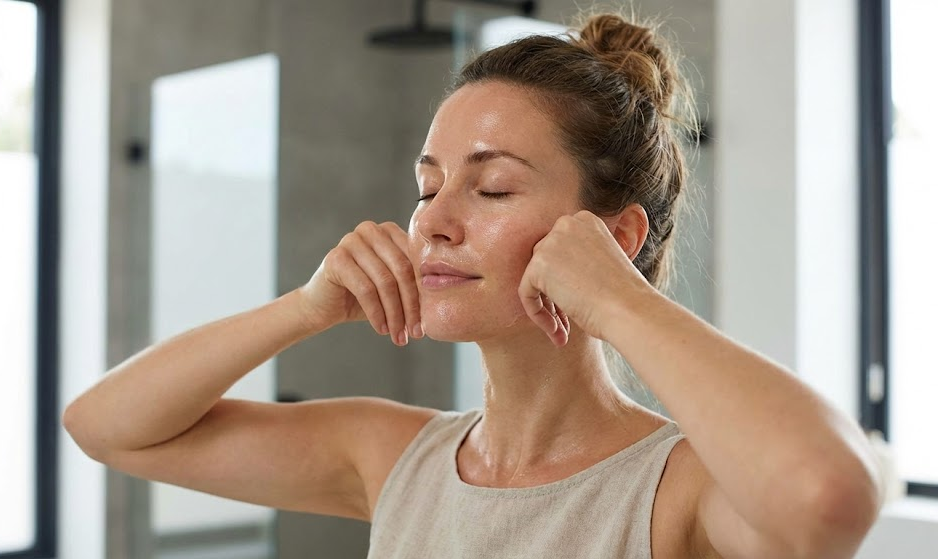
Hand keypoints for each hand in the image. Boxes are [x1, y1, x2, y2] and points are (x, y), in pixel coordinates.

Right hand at [299, 221, 421, 345]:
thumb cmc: (363, 298)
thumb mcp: (394, 289)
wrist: (323, 306)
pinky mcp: (336, 258)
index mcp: (390, 231)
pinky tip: (381, 329)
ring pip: (385, 281)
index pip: (415, 261)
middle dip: (410, 306)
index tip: (427, 322)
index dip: (423, 293)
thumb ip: (414, 285)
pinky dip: (376, 313)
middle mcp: (372, 230)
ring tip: (399, 336)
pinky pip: (365, 289)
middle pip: (402, 270)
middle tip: (415, 333)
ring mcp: (352, 240)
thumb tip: (447, 299)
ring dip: (395, 314)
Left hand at [518, 210, 650, 345]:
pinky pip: (526, 293)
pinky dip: (537, 315)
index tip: (578, 303)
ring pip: (534, 279)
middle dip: (553, 294)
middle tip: (567, 322)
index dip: (565, 280)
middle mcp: (566, 224)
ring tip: (563, 331)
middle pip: (545, 262)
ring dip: (547, 307)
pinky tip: (558, 332)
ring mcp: (551, 242)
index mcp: (586, 220)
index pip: (561, 250)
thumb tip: (555, 274)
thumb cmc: (624, 296)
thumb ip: (579, 260)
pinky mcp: (538, 265)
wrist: (629, 310)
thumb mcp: (603, 265)